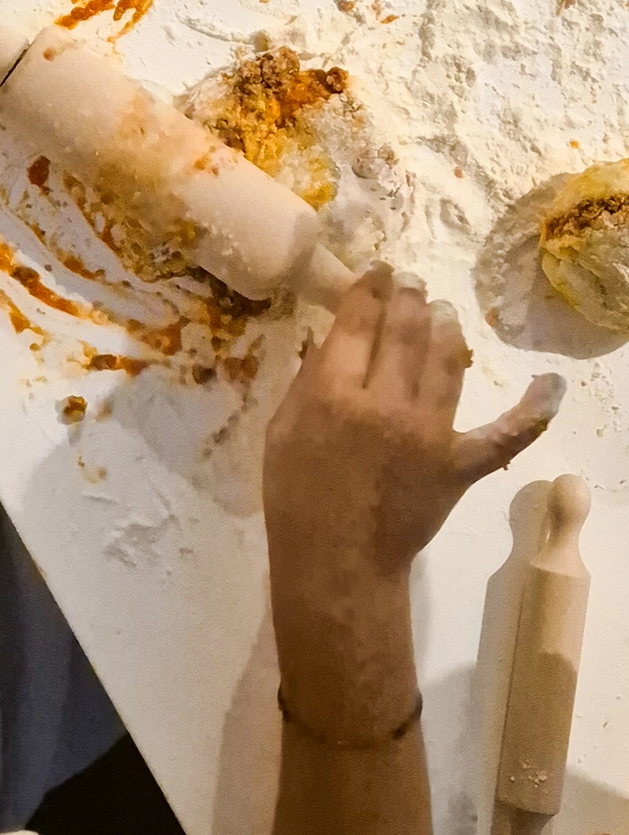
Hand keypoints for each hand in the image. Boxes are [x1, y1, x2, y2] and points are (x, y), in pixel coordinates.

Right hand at [264, 265, 564, 585]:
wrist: (338, 561)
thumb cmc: (297, 496)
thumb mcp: (282, 430)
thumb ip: (309, 380)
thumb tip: (333, 334)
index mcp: (333, 395)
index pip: (357, 322)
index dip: (369, 289)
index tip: (378, 272)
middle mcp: (384, 405)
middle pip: (405, 332)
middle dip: (409, 298)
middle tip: (411, 284)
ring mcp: (429, 434)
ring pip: (447, 362)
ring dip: (447, 329)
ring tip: (444, 313)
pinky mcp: (460, 464)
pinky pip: (505, 434)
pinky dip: (532, 411)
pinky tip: (551, 385)